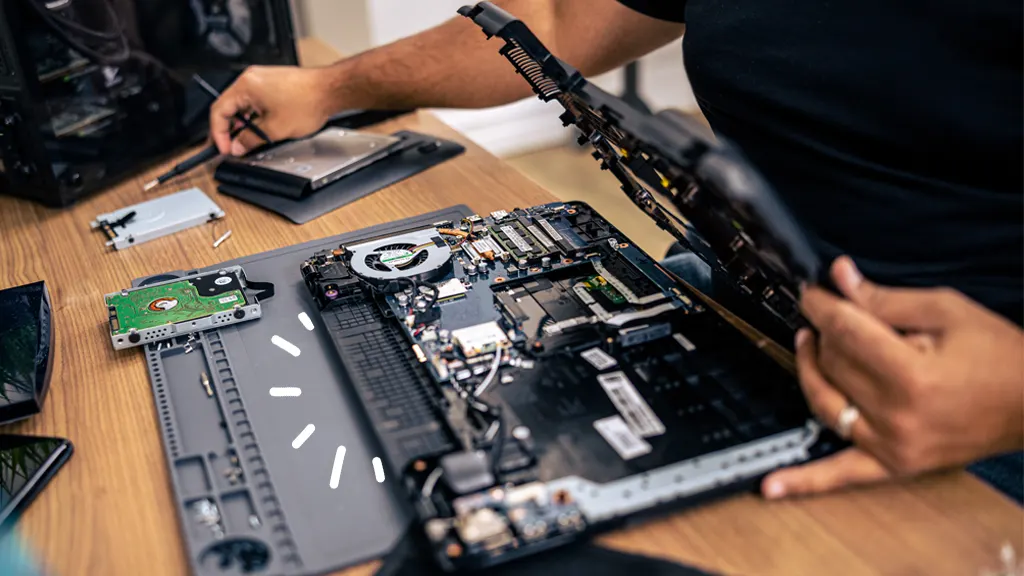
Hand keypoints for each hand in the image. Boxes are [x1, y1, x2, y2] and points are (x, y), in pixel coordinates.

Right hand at [209, 65, 335, 155]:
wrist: (330, 89)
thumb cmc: (309, 101)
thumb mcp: (275, 129)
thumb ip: (251, 139)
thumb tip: (237, 146)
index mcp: (246, 86)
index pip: (219, 111)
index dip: (218, 133)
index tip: (224, 148)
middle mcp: (251, 79)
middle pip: (229, 106)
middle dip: (229, 129)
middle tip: (231, 147)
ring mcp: (262, 79)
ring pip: (242, 105)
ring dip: (243, 123)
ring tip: (248, 140)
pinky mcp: (272, 83)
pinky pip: (254, 101)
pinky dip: (254, 115)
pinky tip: (261, 128)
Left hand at [762, 257, 1023, 498]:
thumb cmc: (1000, 356)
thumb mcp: (946, 312)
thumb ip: (885, 300)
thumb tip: (839, 277)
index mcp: (911, 375)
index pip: (843, 332)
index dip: (820, 306)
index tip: (810, 293)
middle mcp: (897, 416)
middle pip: (831, 364)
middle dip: (825, 333)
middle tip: (830, 313)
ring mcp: (892, 446)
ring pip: (823, 402)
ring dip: (809, 372)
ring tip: (809, 346)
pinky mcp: (895, 464)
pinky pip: (841, 474)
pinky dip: (805, 480)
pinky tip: (770, 486)